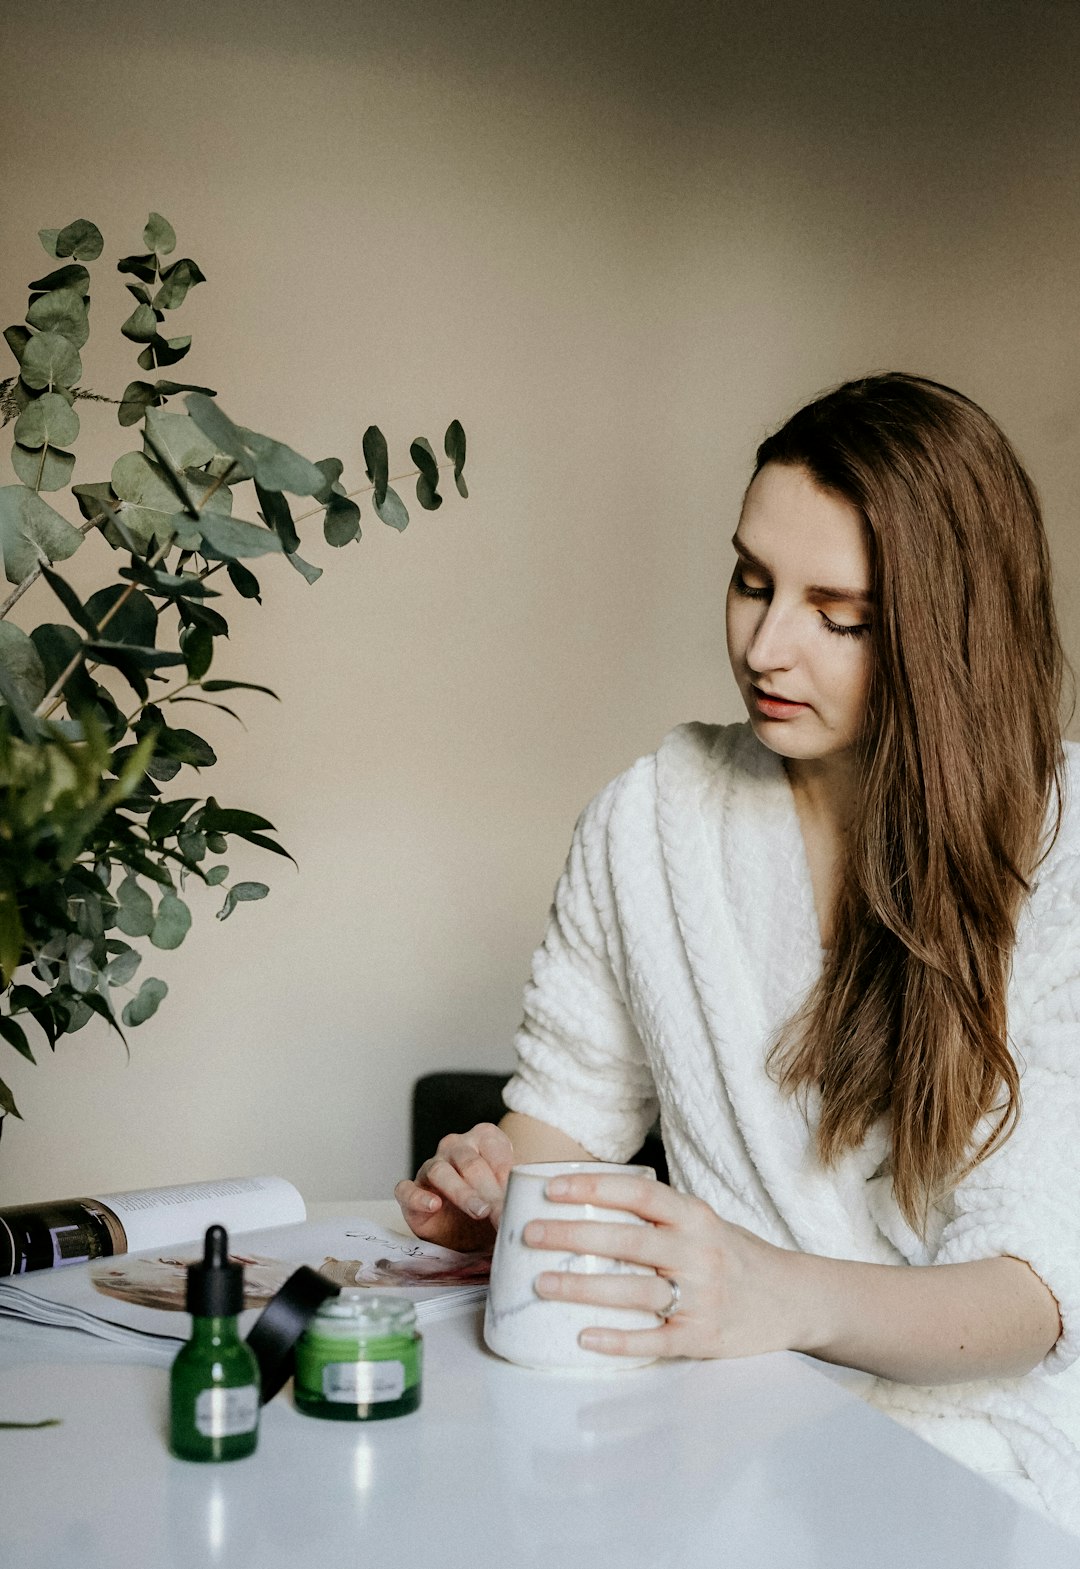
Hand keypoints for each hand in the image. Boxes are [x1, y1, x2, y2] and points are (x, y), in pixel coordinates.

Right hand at [394, 1122, 513, 1252]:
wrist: (471, 1231)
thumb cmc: (494, 1205)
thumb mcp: (510, 1196)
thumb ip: (519, 1193)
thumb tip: (532, 1204)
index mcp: (484, 1138)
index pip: (495, 1152)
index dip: (506, 1175)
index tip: (517, 1196)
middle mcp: (455, 1146)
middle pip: (470, 1162)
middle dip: (488, 1189)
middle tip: (501, 1212)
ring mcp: (431, 1166)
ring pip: (441, 1172)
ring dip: (462, 1192)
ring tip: (479, 1211)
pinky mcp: (411, 1190)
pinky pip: (407, 1189)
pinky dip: (419, 1196)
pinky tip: (434, 1205)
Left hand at [524, 1171, 799, 1359]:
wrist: (795, 1299)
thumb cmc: (737, 1256)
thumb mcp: (705, 1224)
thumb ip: (659, 1217)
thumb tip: (587, 1205)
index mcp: (696, 1218)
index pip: (640, 1195)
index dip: (595, 1188)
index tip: (551, 1187)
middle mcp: (699, 1253)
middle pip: (629, 1241)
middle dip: (574, 1236)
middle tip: (530, 1234)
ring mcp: (702, 1297)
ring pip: (636, 1291)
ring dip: (584, 1287)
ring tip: (541, 1283)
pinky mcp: (703, 1338)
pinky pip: (654, 1340)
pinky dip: (618, 1340)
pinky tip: (583, 1336)